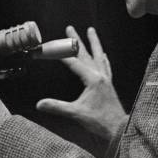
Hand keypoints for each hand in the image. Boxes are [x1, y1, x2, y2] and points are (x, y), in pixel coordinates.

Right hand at [36, 26, 126, 140]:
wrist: (118, 129)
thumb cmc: (98, 121)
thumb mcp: (76, 113)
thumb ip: (57, 107)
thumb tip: (39, 104)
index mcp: (92, 79)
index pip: (73, 63)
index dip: (60, 55)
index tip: (50, 47)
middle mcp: (99, 75)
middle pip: (86, 54)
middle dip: (76, 41)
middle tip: (70, 28)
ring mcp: (105, 78)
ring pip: (98, 55)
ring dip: (94, 43)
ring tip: (91, 30)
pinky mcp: (109, 84)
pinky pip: (106, 66)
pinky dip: (103, 58)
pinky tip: (103, 54)